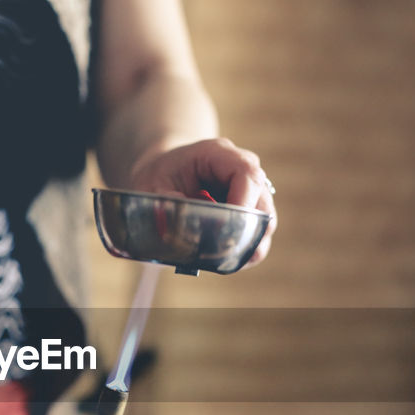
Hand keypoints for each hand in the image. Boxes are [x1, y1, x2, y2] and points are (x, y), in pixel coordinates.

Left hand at [128, 138, 277, 266]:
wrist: (164, 174)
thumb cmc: (158, 176)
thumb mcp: (149, 184)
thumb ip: (161, 202)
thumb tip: (174, 220)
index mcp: (218, 154)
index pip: (247, 174)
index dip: (243, 204)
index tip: (226, 230)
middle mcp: (241, 170)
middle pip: (262, 203)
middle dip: (247, 232)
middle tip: (223, 253)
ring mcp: (249, 191)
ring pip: (265, 223)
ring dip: (247, 245)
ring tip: (221, 260)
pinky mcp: (249, 211)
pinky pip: (257, 234)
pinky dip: (244, 250)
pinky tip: (224, 259)